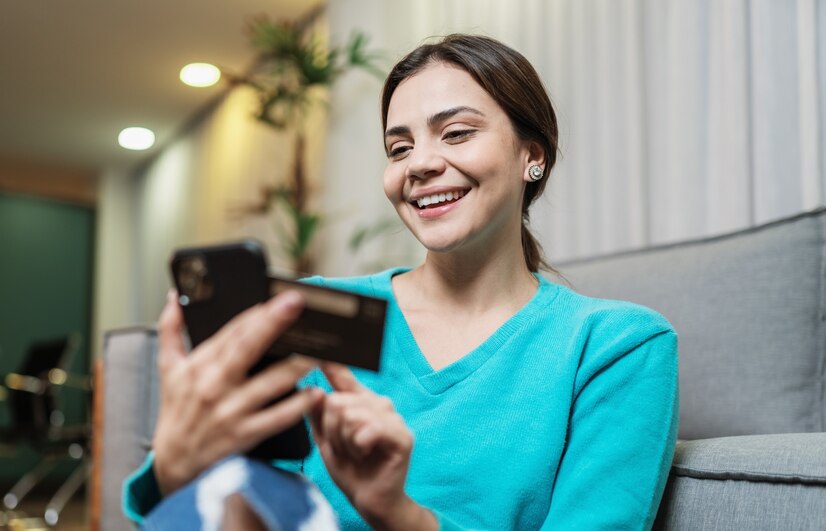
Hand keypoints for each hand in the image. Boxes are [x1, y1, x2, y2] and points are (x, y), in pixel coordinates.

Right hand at [152, 290, 322, 495]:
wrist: (172, 463)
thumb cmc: (176, 410)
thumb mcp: (168, 368)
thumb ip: (170, 329)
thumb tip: (174, 297)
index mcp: (201, 365)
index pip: (232, 331)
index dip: (257, 313)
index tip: (280, 297)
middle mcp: (216, 385)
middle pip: (248, 347)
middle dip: (273, 323)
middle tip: (296, 303)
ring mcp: (232, 410)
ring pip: (270, 382)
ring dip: (296, 365)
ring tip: (319, 349)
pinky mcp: (246, 434)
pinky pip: (277, 418)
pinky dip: (297, 406)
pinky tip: (315, 392)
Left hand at [310, 364, 436, 530]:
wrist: (369, 500)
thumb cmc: (350, 469)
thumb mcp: (324, 440)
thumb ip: (317, 414)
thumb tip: (313, 388)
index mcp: (361, 401)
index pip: (343, 375)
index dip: (332, 361)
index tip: (320, 347)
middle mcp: (379, 403)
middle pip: (337, 401)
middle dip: (332, 431)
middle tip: (345, 448)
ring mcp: (393, 417)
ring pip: (350, 414)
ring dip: (345, 442)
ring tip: (356, 453)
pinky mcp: (402, 435)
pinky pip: (367, 428)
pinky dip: (358, 446)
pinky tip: (366, 454)